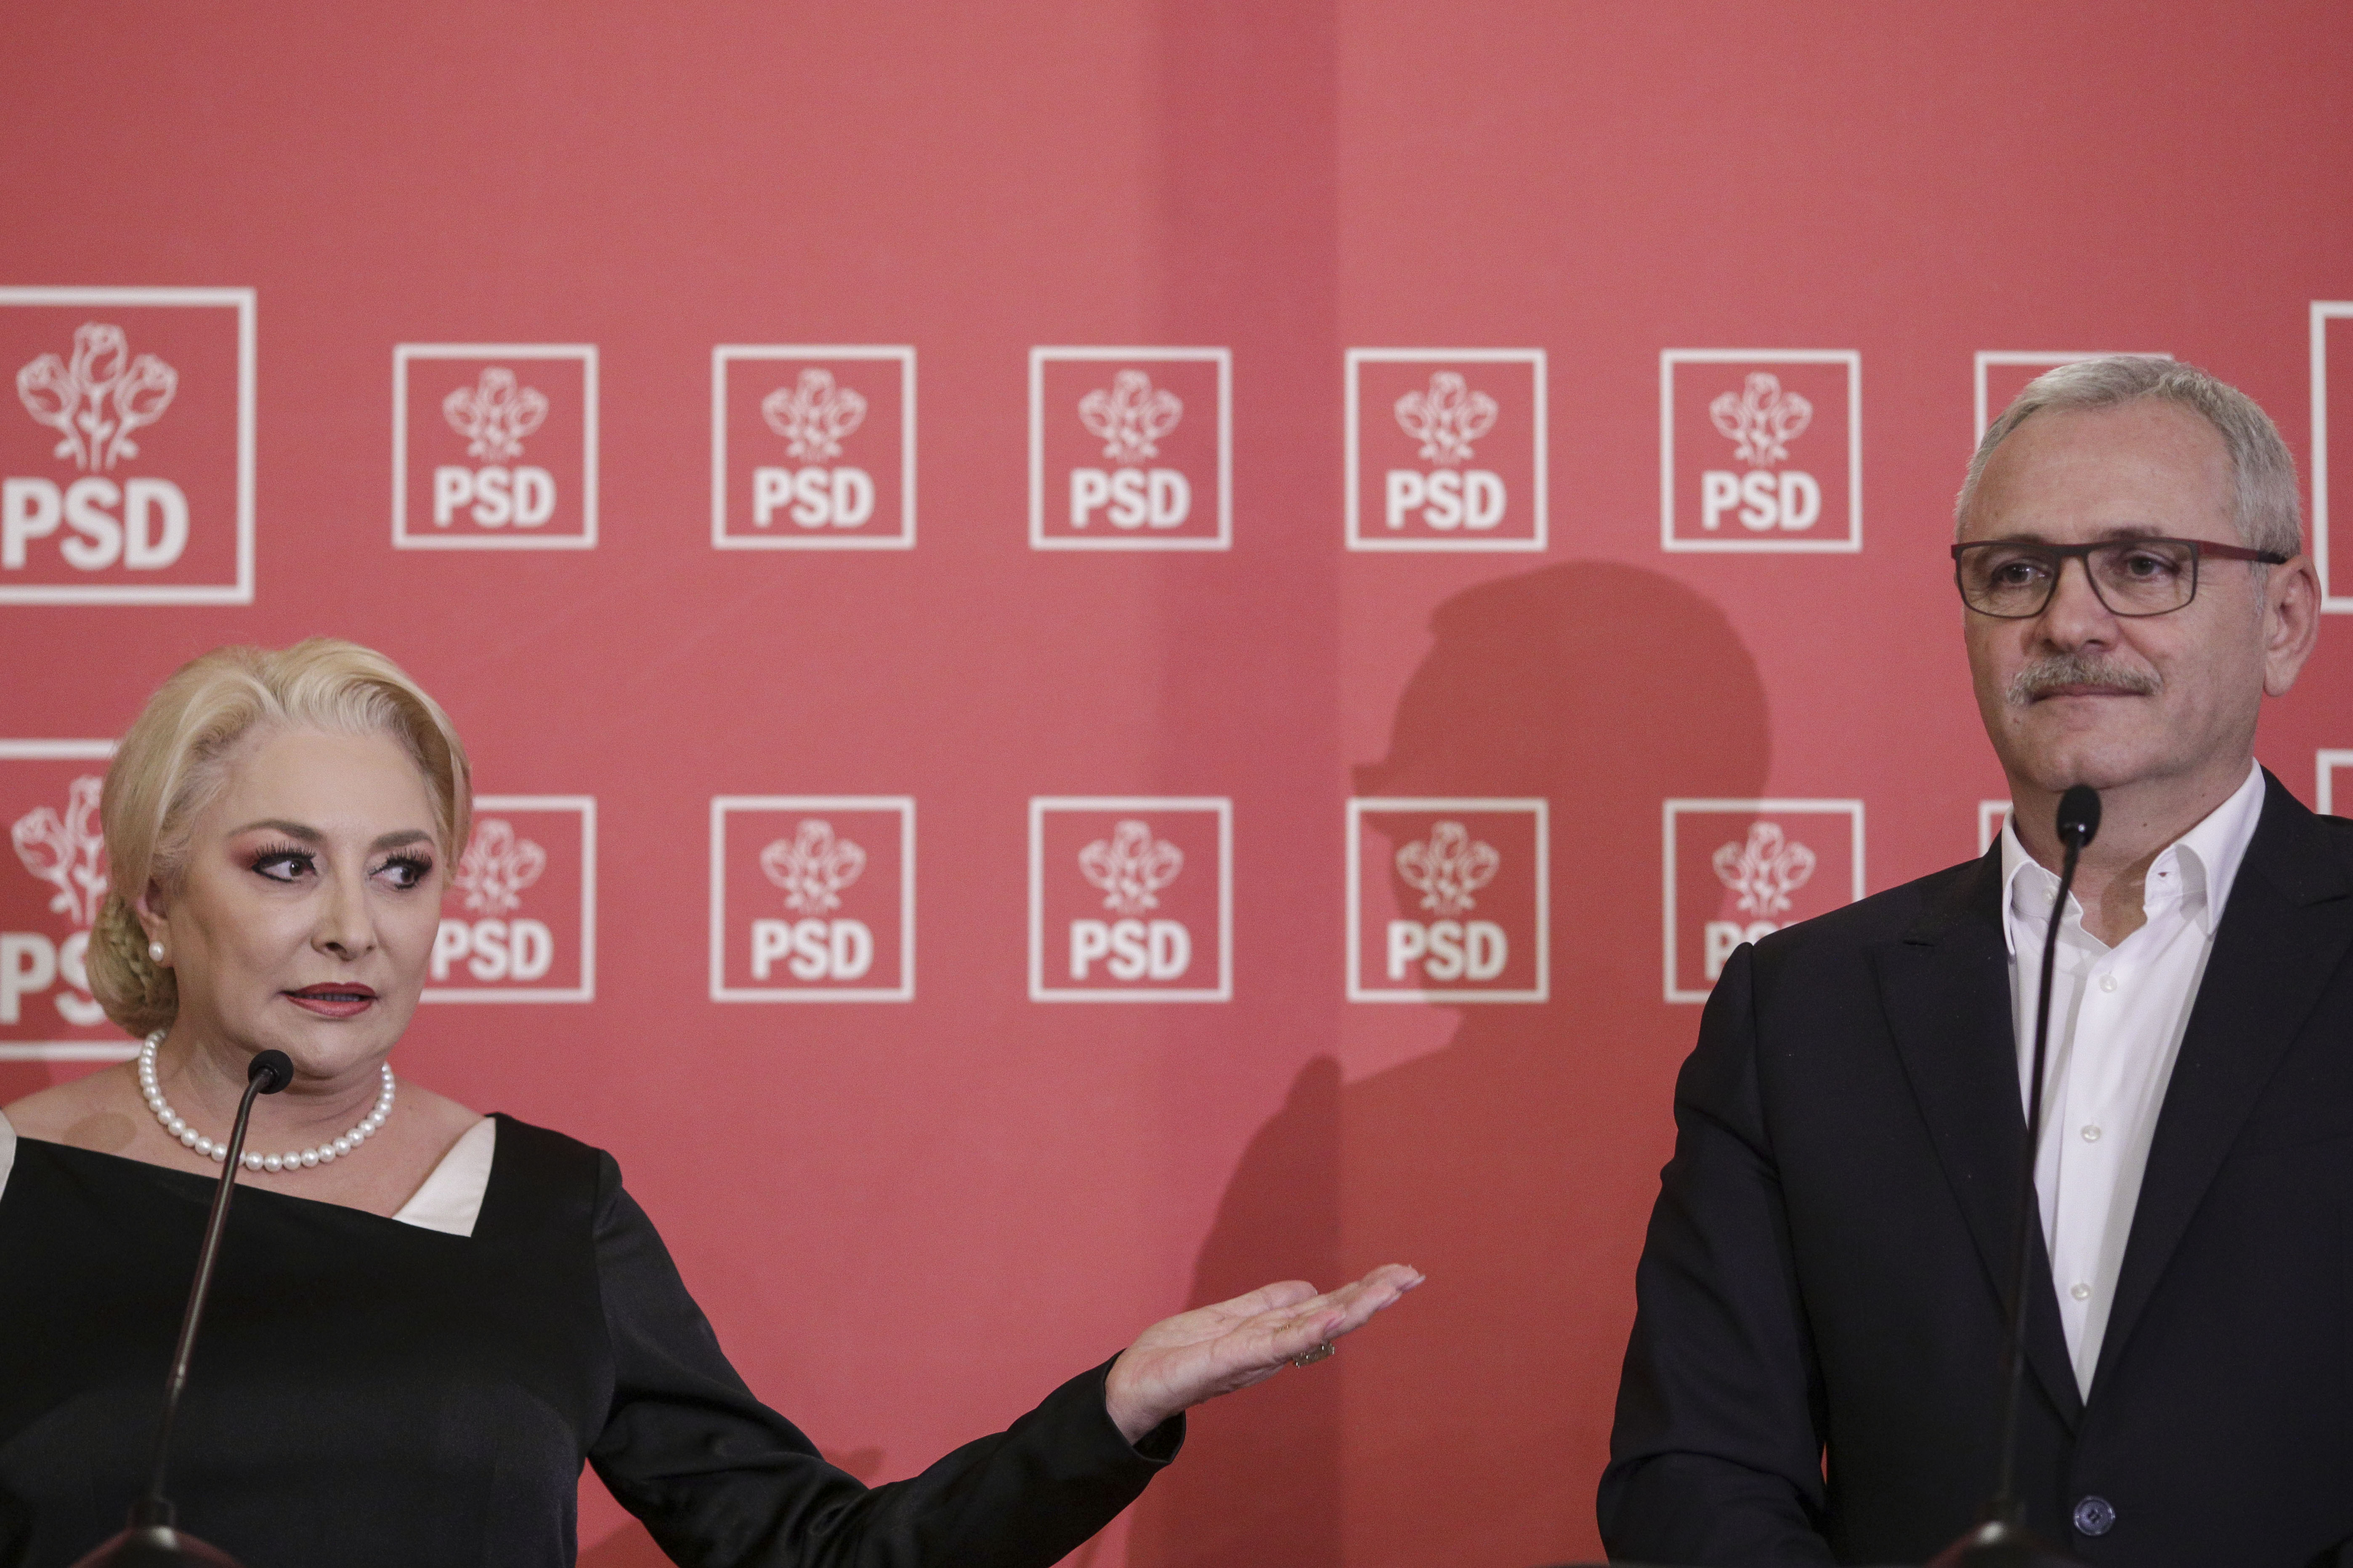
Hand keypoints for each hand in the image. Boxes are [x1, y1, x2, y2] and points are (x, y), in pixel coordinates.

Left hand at [1102, 1264, 1424, 1442]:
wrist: (1130, 1388)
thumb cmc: (1175, 1355)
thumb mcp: (1225, 1318)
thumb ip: (1266, 1305)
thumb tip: (1311, 1288)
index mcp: (1271, 1331)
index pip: (1327, 1305)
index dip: (1364, 1290)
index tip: (1402, 1272)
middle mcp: (1271, 1345)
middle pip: (1330, 1315)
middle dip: (1372, 1296)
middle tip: (1414, 1275)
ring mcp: (1253, 1354)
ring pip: (1312, 1328)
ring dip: (1352, 1308)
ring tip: (1389, 1289)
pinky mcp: (1228, 1361)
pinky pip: (1274, 1344)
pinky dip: (1307, 1330)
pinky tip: (1334, 1316)